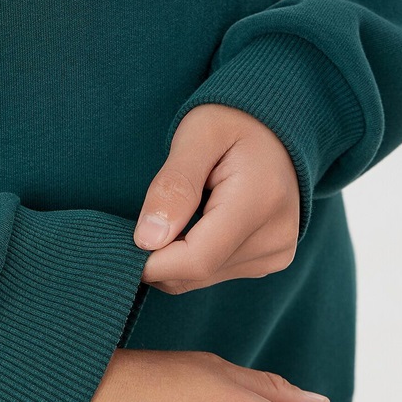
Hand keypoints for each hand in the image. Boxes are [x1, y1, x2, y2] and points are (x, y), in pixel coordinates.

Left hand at [134, 103, 300, 293]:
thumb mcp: (197, 135)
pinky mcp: (271, 261)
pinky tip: (196, 224)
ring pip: (201, 279)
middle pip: (196, 273)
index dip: (152, 262)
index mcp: (260, 202)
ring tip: (178, 213)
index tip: (124, 243)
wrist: (276, 128)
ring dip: (174, 258)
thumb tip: (146, 240)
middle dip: (158, 258)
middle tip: (146, 219)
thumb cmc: (232, 121)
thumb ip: (173, 186)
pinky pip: (215, 275)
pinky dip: (192, 258)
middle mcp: (275, 236)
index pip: (196, 259)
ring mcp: (276, 253)